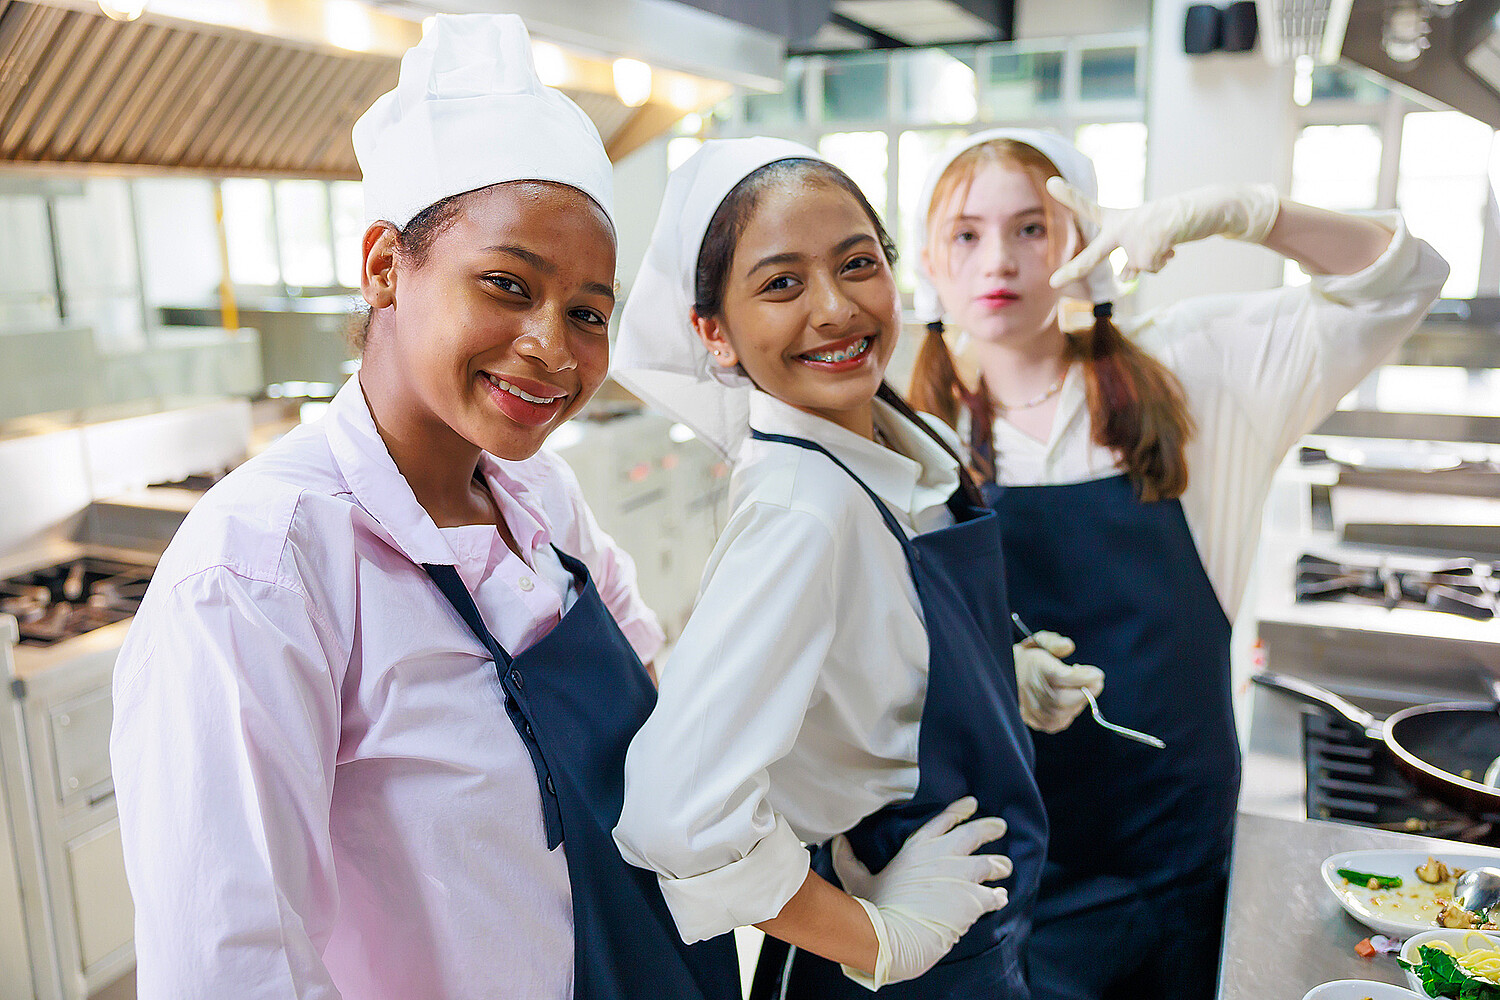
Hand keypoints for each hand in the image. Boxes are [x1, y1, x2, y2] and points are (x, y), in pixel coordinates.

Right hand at [833, 796, 1009, 988]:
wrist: (894, 936)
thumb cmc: (873, 908)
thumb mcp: (855, 880)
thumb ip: (847, 859)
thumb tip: (837, 840)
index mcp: (917, 847)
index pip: (944, 820)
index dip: (960, 810)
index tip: (973, 804)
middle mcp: (943, 855)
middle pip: (974, 834)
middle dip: (990, 828)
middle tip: (1001, 826)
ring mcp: (961, 876)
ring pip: (991, 863)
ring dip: (999, 865)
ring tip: (1005, 867)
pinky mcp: (973, 900)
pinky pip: (993, 895)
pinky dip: (998, 896)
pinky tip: (1001, 897)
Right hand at [1014, 631, 1104, 733]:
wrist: (1006, 674)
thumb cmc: (1028, 658)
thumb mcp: (1039, 641)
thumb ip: (1054, 642)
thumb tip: (1068, 646)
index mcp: (1034, 669)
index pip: (1064, 678)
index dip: (1085, 677)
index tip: (1098, 674)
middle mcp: (1031, 692)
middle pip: (1067, 699)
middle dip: (1086, 691)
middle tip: (1092, 680)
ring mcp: (1032, 709)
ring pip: (1066, 712)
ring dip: (1078, 700)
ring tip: (1074, 687)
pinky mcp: (1035, 721)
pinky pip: (1061, 721)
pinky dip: (1069, 711)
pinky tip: (1066, 698)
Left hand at [1048, 177, 1279, 286]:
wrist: (1204, 209)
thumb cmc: (1171, 225)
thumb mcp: (1146, 242)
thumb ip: (1131, 262)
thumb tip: (1124, 278)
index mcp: (1118, 219)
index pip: (1090, 208)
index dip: (1070, 196)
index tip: (1050, 182)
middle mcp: (1122, 225)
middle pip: (1094, 254)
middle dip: (1075, 269)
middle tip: (1054, 283)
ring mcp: (1135, 234)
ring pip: (1135, 270)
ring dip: (1153, 262)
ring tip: (1165, 241)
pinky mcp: (1150, 244)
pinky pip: (1151, 268)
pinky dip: (1164, 261)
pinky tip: (1172, 243)